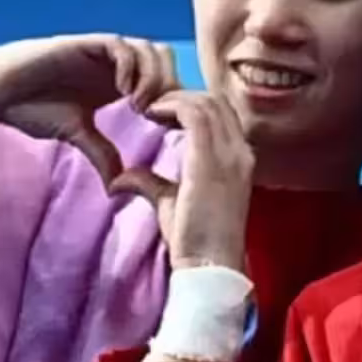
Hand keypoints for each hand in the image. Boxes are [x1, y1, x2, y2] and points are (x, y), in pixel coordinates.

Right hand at [0, 34, 178, 184]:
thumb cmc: (31, 107)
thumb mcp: (76, 134)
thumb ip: (101, 154)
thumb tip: (117, 188)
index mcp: (119, 81)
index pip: (164, 78)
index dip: (173, 100)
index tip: (166, 128)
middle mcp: (115, 63)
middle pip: (165, 60)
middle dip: (169, 87)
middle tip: (156, 116)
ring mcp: (100, 50)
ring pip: (148, 49)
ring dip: (152, 78)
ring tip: (140, 107)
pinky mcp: (83, 43)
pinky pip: (119, 45)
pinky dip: (129, 67)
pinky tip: (122, 92)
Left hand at [109, 91, 254, 271]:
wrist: (208, 265)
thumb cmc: (194, 241)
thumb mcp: (170, 204)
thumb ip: (150, 183)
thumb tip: (121, 177)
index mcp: (238, 161)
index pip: (222, 115)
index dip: (192, 106)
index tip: (161, 114)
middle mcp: (240, 152)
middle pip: (217, 102)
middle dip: (183, 96)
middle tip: (152, 104)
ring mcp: (230, 154)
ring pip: (207, 102)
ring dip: (175, 98)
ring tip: (149, 106)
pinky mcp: (211, 160)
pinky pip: (194, 114)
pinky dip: (171, 106)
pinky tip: (151, 113)